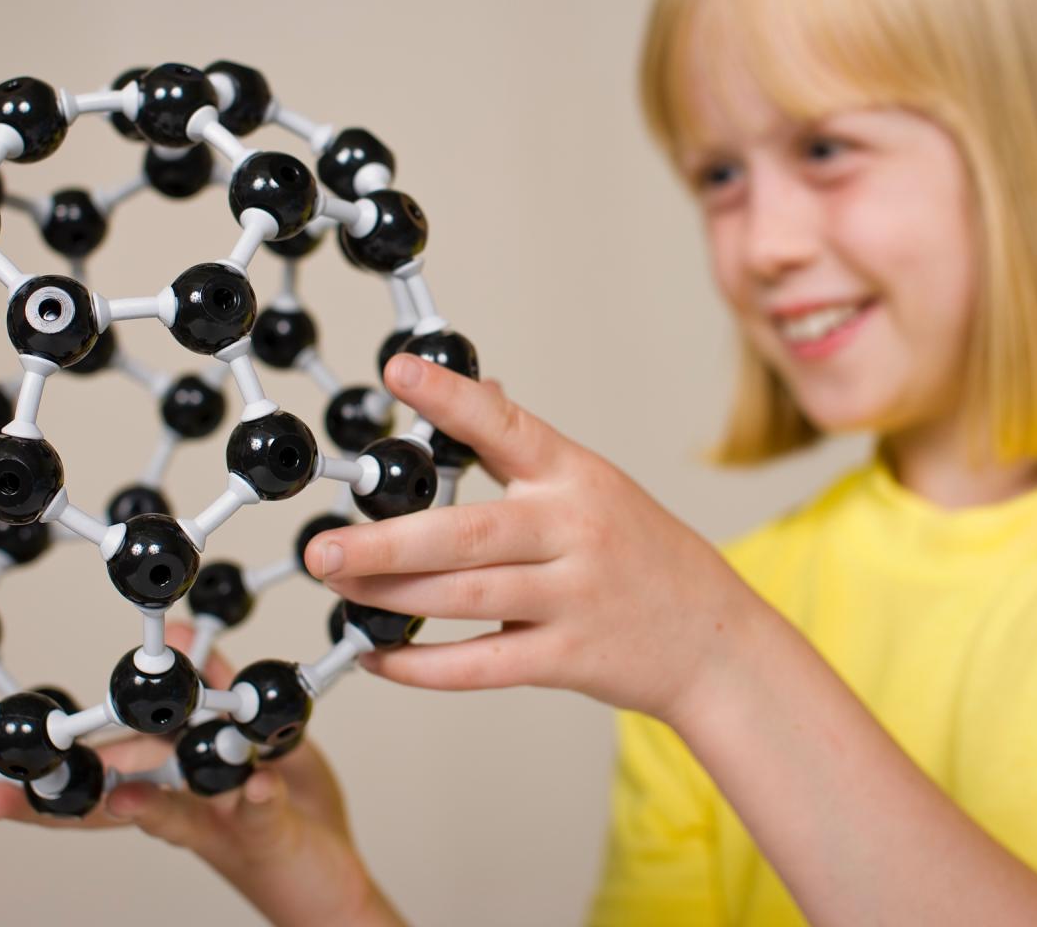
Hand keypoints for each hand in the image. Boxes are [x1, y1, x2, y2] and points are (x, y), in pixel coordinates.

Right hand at [0, 622, 403, 926]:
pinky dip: (254, 800)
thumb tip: (179, 632)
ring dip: (144, 805)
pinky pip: (259, 814)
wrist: (335, 878)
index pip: (103, 768)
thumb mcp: (256, 734)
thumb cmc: (287, 808)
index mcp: (171, 776)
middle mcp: (184, 807)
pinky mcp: (267, 834)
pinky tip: (253, 786)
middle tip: (6, 794)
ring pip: (173, 816)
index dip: (53, 766)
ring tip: (116, 799)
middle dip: (61, 797)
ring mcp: (222, 824)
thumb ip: (218, 688)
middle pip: (113, 799)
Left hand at [308, 352, 759, 724]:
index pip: (508, 429)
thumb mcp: (598, 485)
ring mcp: (573, 599)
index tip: (399, 372)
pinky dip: (422, 664)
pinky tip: (379, 656)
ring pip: (464, 598)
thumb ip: (531, 450)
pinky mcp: (567, 659)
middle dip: (384, 542)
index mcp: (576, 478)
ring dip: (391, 596)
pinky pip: (481, 664)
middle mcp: (574, 532)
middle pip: (466, 534)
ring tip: (338, 588)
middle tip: (322, 547)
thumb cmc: (645, 555)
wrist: (714, 640)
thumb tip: (478, 392)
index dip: (452, 399)